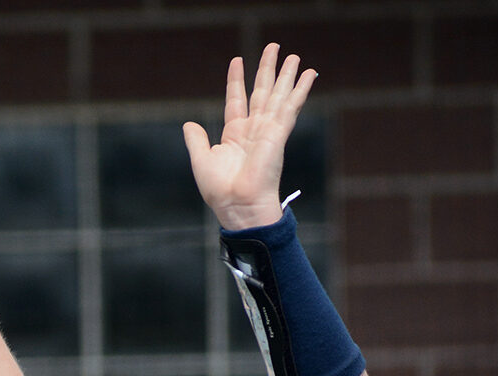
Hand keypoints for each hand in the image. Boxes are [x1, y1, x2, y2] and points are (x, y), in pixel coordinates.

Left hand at [183, 43, 315, 230]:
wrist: (237, 205)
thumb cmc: (220, 190)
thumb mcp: (202, 160)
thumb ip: (197, 140)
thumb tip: (188, 124)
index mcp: (235, 134)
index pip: (237, 100)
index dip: (236, 80)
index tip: (237, 61)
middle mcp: (253, 129)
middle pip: (261, 92)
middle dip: (267, 69)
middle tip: (274, 47)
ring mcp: (268, 130)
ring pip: (278, 95)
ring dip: (286, 74)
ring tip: (294, 55)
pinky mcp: (278, 133)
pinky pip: (291, 106)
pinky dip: (300, 89)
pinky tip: (309, 74)